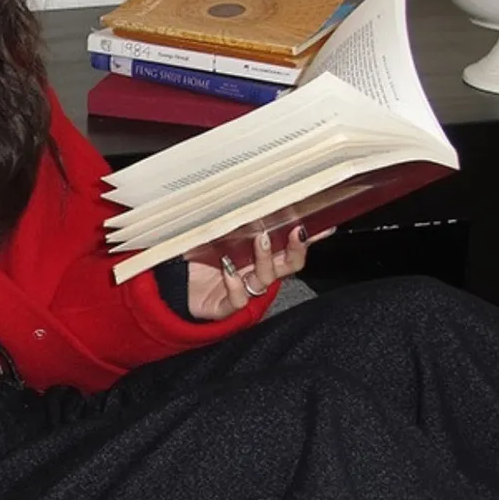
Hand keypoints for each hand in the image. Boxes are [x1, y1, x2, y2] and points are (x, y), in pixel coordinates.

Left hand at [187, 224, 324, 321]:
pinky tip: (229, 271)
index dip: (308, 239)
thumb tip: (242, 192)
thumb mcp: (215, 232)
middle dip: (296, 249)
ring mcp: (244, 291)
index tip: (324, 226)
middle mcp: (256, 273)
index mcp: (259, 255)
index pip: (290, 247)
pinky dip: (236, 285)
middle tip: (294, 232)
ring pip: (267, 280)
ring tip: (259, 241)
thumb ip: (231, 218)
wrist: (174, 286)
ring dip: (265, 260)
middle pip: (289, 265)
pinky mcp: (226, 307)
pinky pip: (239, 299)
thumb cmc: (197, 258)